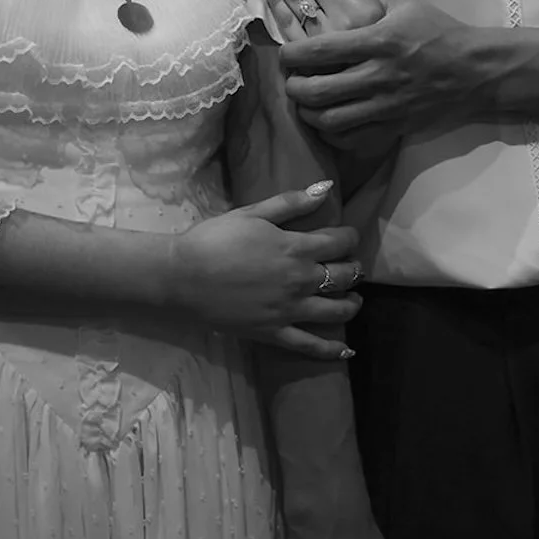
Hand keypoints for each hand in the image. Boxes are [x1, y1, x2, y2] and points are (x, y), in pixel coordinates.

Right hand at [170, 186, 364, 360]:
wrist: (183, 277)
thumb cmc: (215, 239)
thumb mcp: (252, 213)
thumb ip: (290, 202)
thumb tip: (325, 189)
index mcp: (296, 248)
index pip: (339, 242)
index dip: (350, 237)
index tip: (349, 236)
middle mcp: (301, 280)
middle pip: (344, 276)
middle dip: (355, 269)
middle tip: (353, 267)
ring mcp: (290, 311)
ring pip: (336, 311)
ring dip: (352, 304)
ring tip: (355, 300)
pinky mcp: (274, 333)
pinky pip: (310, 345)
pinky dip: (331, 349)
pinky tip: (346, 349)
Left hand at [280, 0, 477, 137]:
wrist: (476, 69)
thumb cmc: (440, 30)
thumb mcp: (407, 2)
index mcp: (377, 41)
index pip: (320, 50)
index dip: (292, 55)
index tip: (284, 54)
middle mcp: (378, 75)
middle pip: (318, 90)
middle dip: (294, 88)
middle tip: (290, 81)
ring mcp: (387, 105)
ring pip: (331, 120)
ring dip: (309, 114)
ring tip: (305, 104)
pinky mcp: (396, 126)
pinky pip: (354, 139)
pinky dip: (333, 135)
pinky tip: (328, 124)